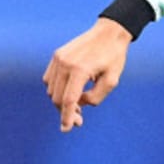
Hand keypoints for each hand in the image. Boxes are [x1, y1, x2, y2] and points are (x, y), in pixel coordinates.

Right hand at [42, 17, 131, 131]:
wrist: (109, 33)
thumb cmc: (114, 57)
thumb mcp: (112, 80)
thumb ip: (96, 97)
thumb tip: (80, 104)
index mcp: (80, 69)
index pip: (69, 100)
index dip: (66, 117)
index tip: (66, 129)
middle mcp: (65, 63)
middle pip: (58, 97)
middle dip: (66, 111)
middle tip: (80, 120)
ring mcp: (58, 58)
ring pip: (51, 90)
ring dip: (61, 101)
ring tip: (78, 106)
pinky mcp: (56, 56)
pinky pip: (49, 79)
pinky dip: (57, 89)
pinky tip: (71, 92)